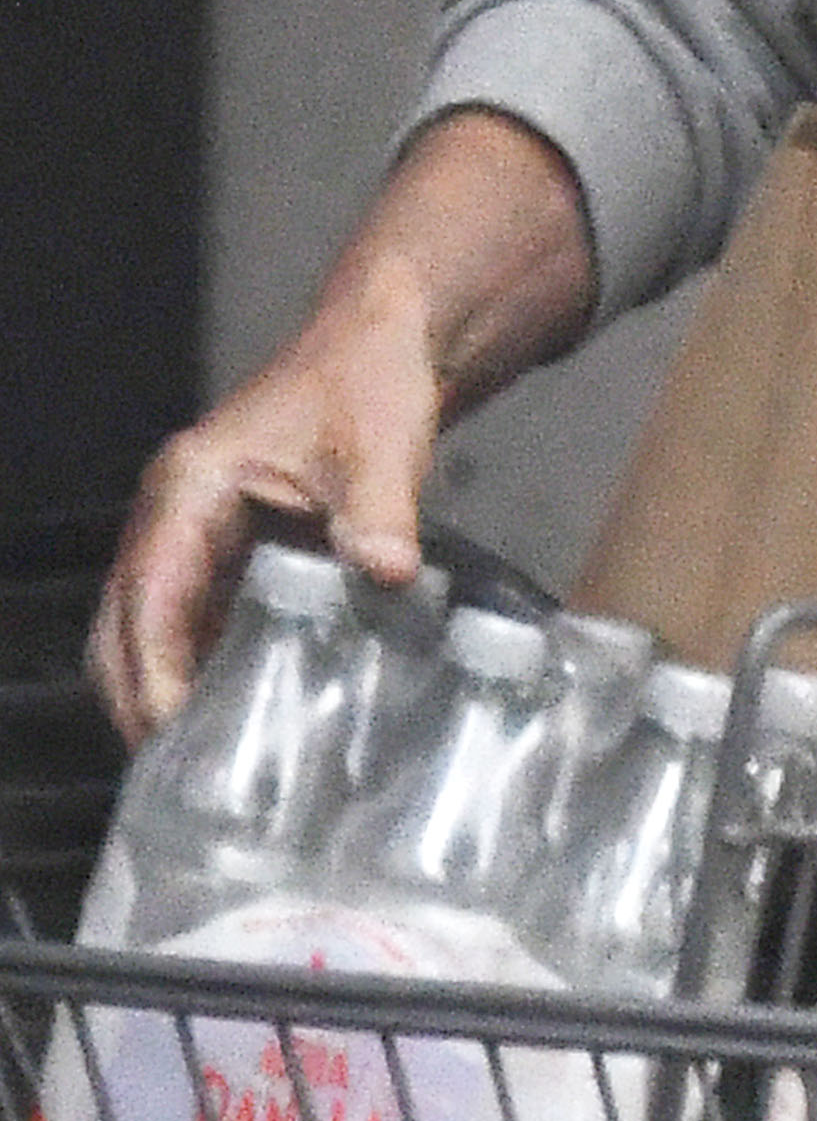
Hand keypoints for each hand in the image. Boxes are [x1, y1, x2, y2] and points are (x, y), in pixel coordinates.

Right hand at [86, 108, 594, 741]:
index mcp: (189, 486)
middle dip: (140, 698)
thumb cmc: (369, 381)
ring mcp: (192, 533)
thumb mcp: (381, 446)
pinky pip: (190, 622)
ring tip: (204, 766)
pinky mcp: (223, 549)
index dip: (153, 669)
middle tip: (181, 776)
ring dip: (162, 690)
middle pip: (125, 625)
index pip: (148, 596)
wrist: (383, 344)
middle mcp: (174, 514)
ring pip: (148, 630)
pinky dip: (197, 669)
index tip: (171, 732)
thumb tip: (387, 571)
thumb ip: (379, 510)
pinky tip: (237, 715)